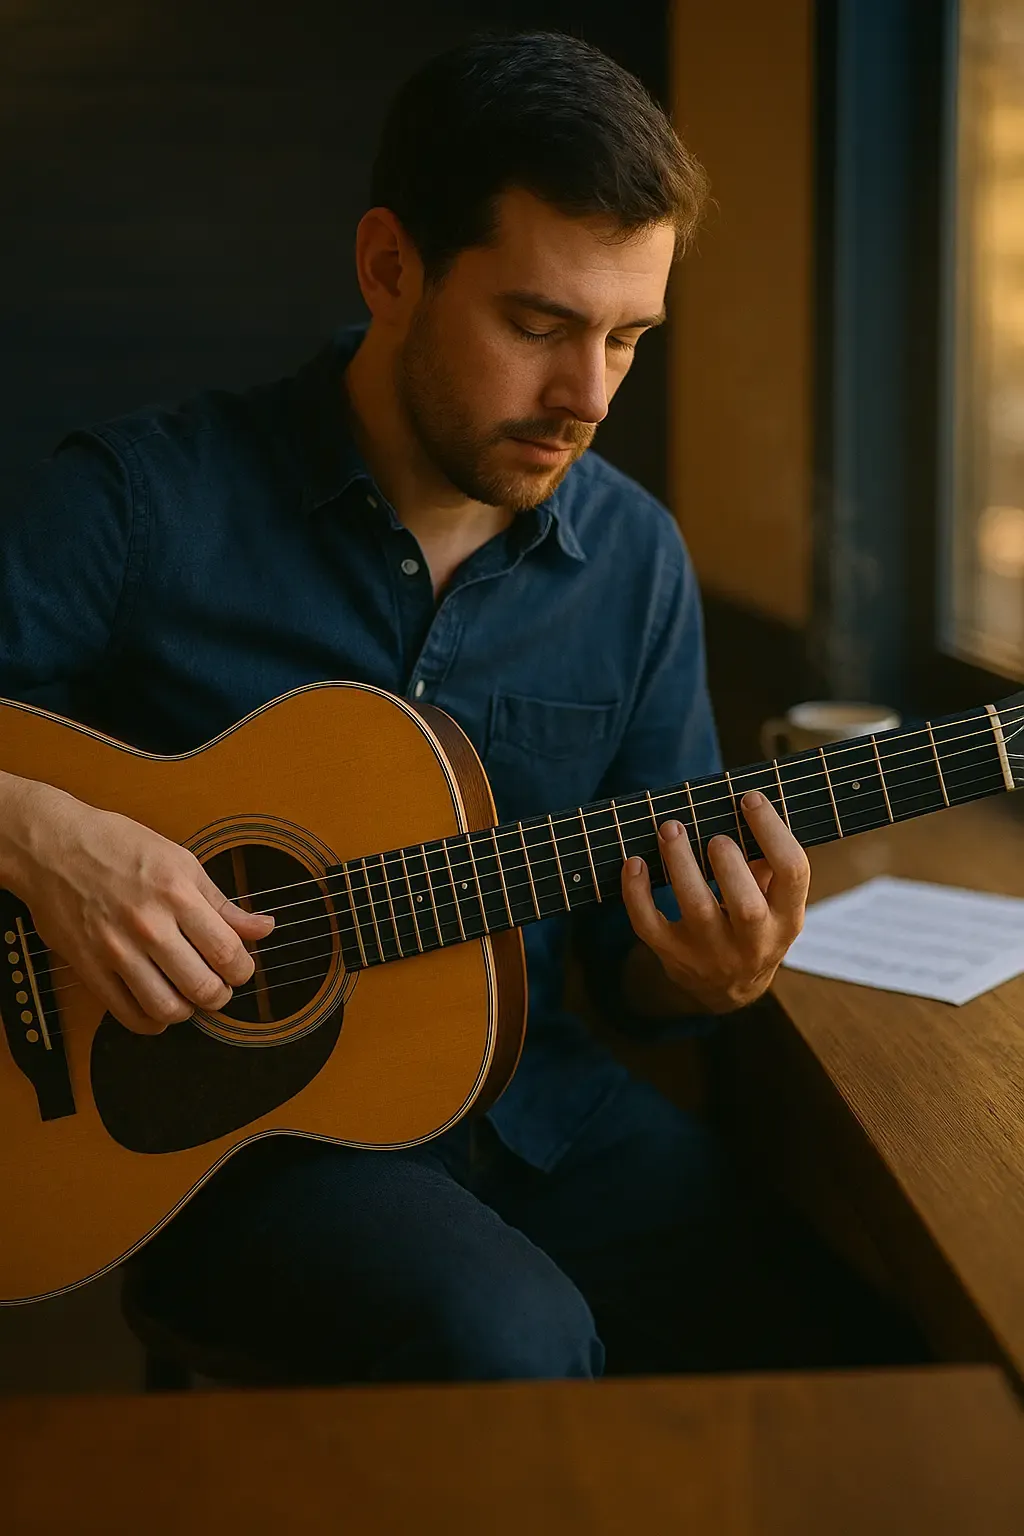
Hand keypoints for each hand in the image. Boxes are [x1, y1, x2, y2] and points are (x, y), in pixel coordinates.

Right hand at [10, 782, 274, 1034]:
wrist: (54, 847)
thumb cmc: (118, 847)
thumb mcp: (181, 862)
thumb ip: (223, 903)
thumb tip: (264, 928)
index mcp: (178, 894)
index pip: (227, 952)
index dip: (243, 971)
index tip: (241, 969)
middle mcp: (149, 925)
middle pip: (203, 987)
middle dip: (221, 994)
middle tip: (219, 985)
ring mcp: (116, 950)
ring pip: (168, 1008)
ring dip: (188, 1010)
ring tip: (189, 996)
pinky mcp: (90, 968)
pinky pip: (129, 1014)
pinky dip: (152, 1021)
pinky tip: (159, 1006)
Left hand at [621, 790, 809, 1013]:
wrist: (728, 990)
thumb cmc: (754, 927)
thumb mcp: (775, 904)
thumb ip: (768, 865)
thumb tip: (747, 811)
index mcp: (787, 919)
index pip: (793, 873)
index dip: (774, 832)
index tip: (750, 799)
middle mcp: (754, 942)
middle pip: (746, 907)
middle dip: (728, 865)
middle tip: (714, 836)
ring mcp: (711, 953)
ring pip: (696, 910)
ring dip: (681, 866)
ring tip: (670, 829)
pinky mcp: (673, 955)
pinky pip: (649, 925)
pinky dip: (636, 893)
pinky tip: (634, 863)